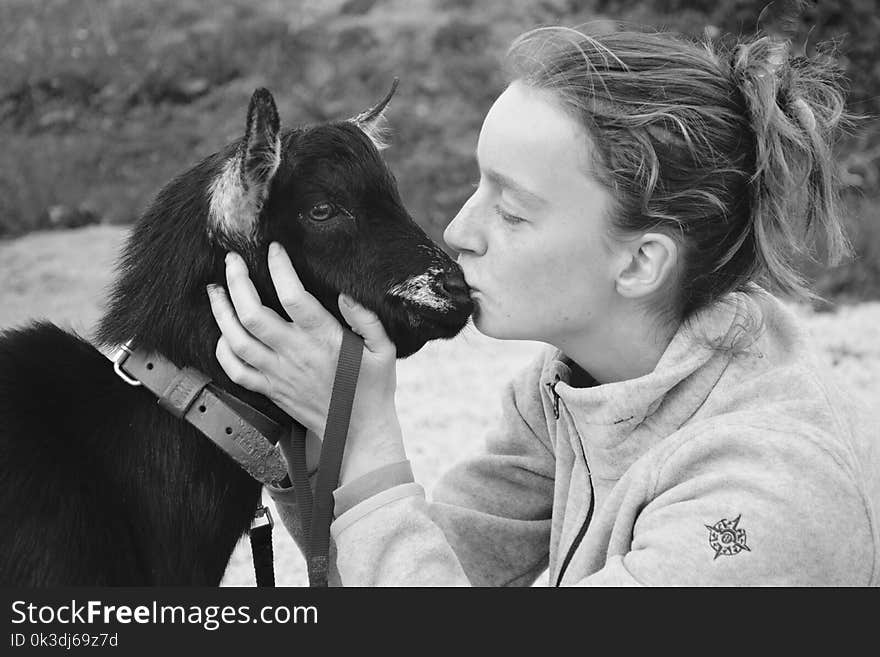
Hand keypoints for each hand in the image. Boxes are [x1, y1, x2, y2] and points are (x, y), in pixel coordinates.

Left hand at [207, 243, 405, 482]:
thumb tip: (345, 294)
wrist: (359, 431)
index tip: (274, 248)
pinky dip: (223, 349)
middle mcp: (294, 353)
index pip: (292, 295)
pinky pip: (235, 370)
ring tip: (215, 289)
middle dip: (237, 281)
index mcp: (323, 338)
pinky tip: (223, 332)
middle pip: (252, 314)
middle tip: (232, 260)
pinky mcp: (270, 390)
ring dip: (221, 312)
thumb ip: (367, 318)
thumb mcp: (384, 349)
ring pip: (235, 340)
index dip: (279, 267)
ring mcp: (277, 373)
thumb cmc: (373, 387)